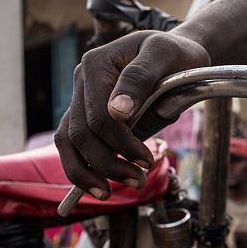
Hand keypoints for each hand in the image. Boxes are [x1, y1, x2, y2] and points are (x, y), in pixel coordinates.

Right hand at [54, 30, 209, 199]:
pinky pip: (74, 144)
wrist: (177, 54)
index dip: (120, 143)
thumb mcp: (165, 54)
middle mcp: (82, 83)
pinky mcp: (89, 115)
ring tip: (110, 194)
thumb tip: (118, 111)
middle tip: (138, 181)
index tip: (147, 160)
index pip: (97, 115)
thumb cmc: (175, 53)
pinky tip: (97, 187)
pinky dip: (82, 168)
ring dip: (87, 172)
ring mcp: (82, 100)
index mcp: (95, 65)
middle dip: (107, 163)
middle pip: (81, 133)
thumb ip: (140, 77)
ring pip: (69, 142)